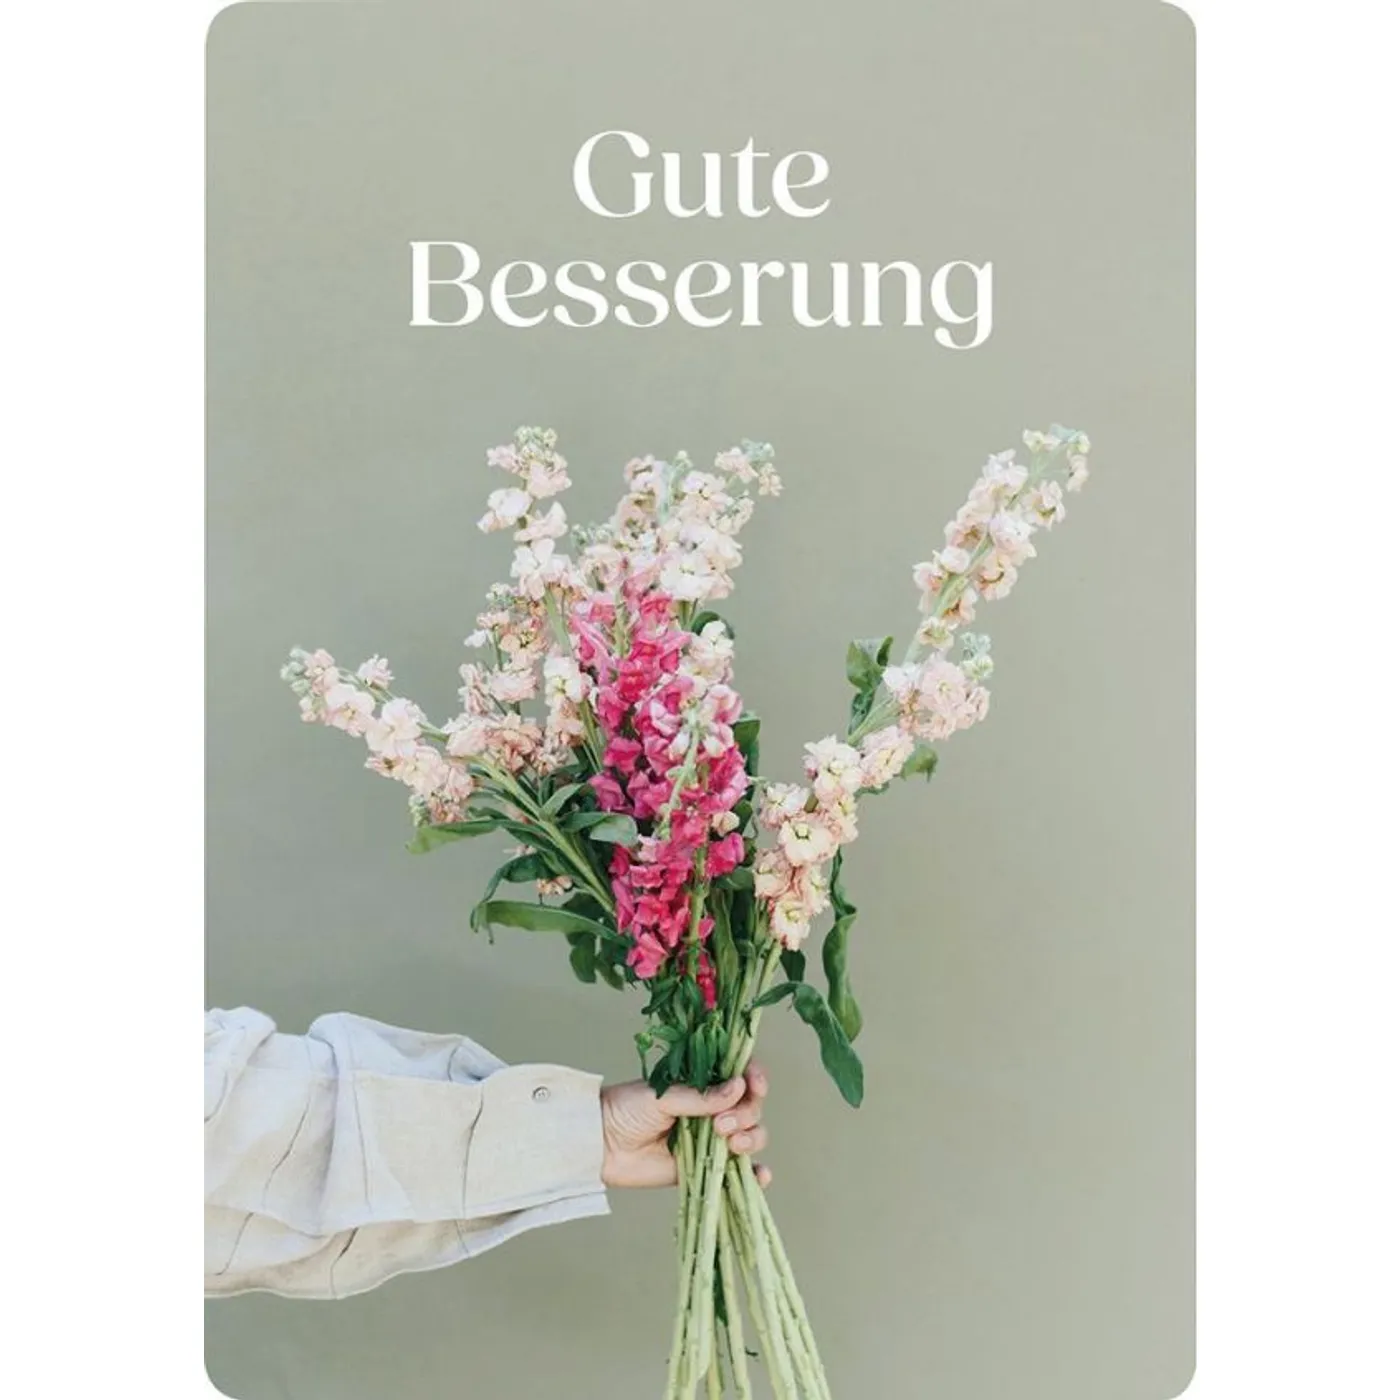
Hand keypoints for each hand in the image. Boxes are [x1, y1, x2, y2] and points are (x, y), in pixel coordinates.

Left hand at [600, 1063, 771, 1189]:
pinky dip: (756, 1175)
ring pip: (751, 1136)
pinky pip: (738, 1172)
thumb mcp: (662, 1096)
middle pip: (751, 1108)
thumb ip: (700, 1096)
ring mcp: (712, 1140)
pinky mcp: (707, 1169)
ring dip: (752, 1138)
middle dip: (746, 1114)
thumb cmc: (626, 1109)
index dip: (755, 1078)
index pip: (741, 1076)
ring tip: (732, 1144)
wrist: (601, 1145)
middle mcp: (712, 1110)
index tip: (754, 1083)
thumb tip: (739, 1087)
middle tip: (721, 1124)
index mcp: (702, 1083)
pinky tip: (761, 1176)